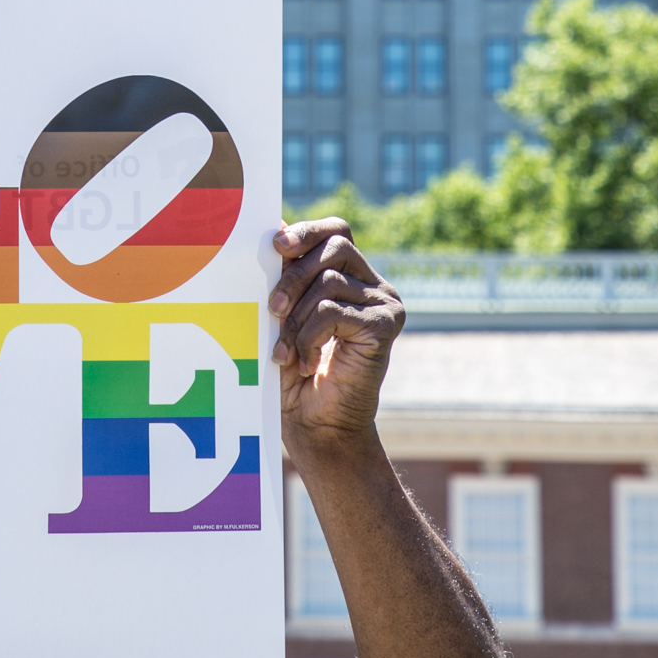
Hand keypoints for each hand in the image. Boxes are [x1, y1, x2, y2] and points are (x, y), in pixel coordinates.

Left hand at [269, 218, 403, 464]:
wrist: (318, 428)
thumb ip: (283, 277)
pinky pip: (334, 311)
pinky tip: (305, 362)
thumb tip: (271, 229)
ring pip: (329, 281)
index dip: (307, 230)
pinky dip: (309, 336)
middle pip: (334, 247)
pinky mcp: (386, 326)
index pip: (336, 230)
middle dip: (293, 275)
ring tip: (285, 351)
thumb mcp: (282, 317)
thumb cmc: (293, 373)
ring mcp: (384, 304)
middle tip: (270, 310)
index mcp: (351, 275)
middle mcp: (373, 285)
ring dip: (297, 318)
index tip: (276, 244)